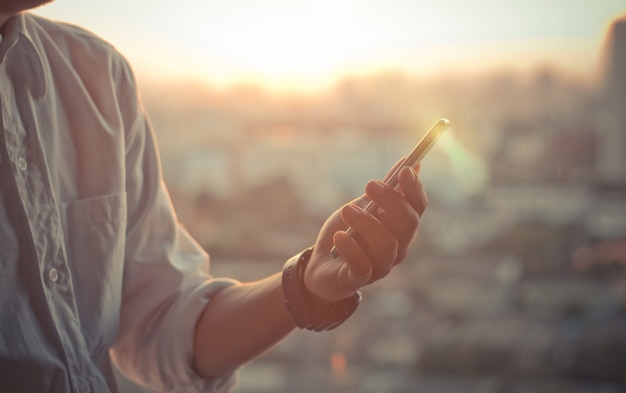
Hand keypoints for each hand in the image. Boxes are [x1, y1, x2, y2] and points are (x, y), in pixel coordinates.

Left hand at [304, 161, 427, 300]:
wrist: (321, 265)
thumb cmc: (346, 234)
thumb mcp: (363, 207)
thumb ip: (385, 191)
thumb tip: (411, 164)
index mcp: (400, 228)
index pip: (418, 208)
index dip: (414, 189)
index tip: (404, 171)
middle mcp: (397, 248)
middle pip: (408, 224)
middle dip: (391, 201)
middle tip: (370, 185)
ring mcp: (380, 266)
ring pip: (387, 244)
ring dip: (367, 223)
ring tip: (346, 210)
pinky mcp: (357, 279)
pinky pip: (361, 265)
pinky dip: (351, 248)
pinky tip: (340, 236)